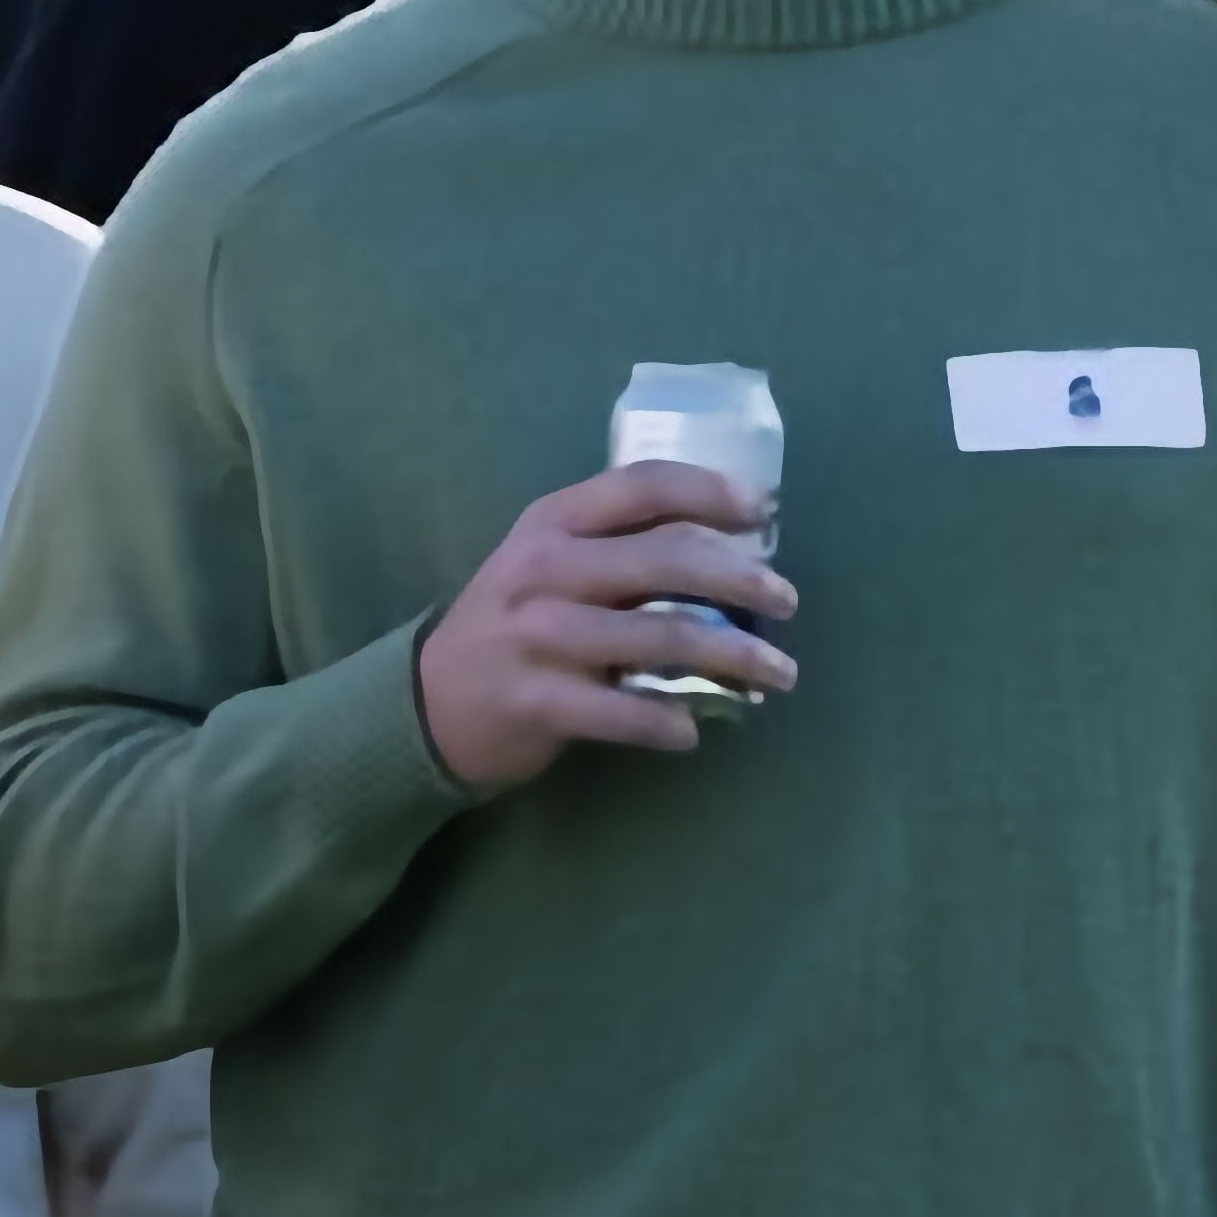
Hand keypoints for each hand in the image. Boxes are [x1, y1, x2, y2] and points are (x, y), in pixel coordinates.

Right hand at [410, 461, 793, 789]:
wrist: (429, 701)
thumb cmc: (515, 622)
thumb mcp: (550, 562)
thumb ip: (619, 547)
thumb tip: (732, 551)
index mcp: (553, 522)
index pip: (642, 485)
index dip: (709, 491)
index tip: (761, 512)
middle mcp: (545, 569)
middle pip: (665, 559)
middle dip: (741, 580)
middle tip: (787, 602)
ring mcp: (538, 636)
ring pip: (660, 638)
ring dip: (733, 658)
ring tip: (777, 673)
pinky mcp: (537, 701)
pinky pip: (624, 712)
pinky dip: (670, 723)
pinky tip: (696, 730)